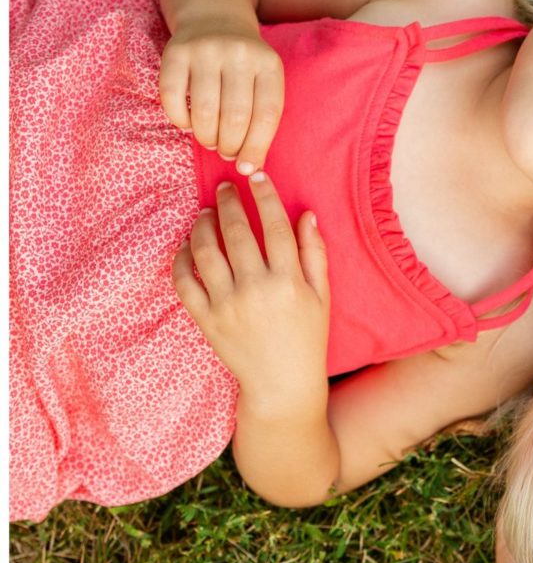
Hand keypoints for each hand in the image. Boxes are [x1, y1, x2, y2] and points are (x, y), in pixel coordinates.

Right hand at [159, 22, 284, 171]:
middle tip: (225, 152)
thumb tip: (249, 167)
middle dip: (229, 145)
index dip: (256, 148)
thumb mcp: (264, 80)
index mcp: (268, 63)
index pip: (267, 115)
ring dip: (206, 137)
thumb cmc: (243, 64)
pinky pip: (172, 98)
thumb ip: (261, 118)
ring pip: (204, 111)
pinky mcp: (175, 52)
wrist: (215, 17)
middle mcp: (238, 53)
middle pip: (235, 116)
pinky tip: (188, 124)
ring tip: (209, 140)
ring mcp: (205, 50)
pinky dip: (180, 121)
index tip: (247, 167)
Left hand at [172, 173, 329, 408]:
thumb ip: (315, 254)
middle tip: (225, 187)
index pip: (274, 226)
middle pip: (236, 231)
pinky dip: (181, 258)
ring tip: (204, 213)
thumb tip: (306, 214)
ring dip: (202, 225)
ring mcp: (227, 305)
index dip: (265, 196)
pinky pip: (185, 281)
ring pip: (206, 251)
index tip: (258, 178)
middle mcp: (256, 289)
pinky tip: (187, 246)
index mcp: (288, 281)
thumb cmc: (307, 339)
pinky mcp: (206, 319)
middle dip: (229, 202)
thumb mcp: (322, 296)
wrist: (281, 384)